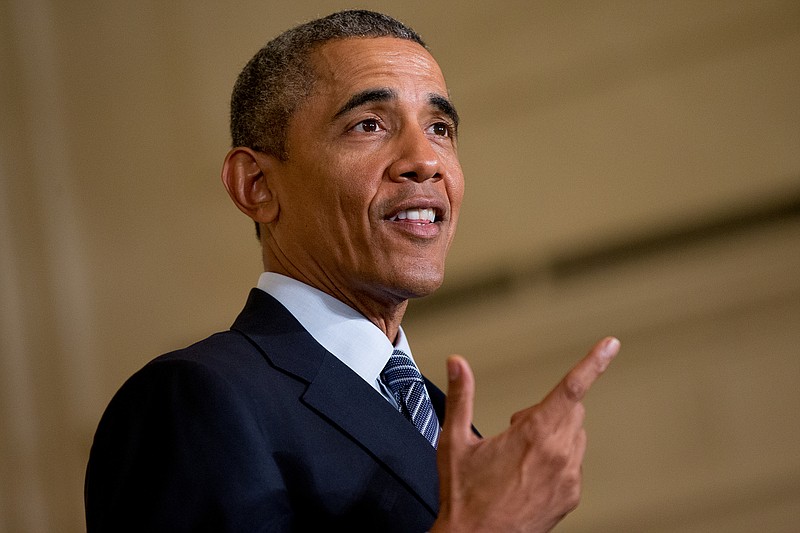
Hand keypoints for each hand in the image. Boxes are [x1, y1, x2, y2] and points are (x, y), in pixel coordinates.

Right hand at [431, 337, 619, 532]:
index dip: (594, 362)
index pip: (572, 387)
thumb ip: (461, 396)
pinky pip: (574, 463)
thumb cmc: (465, 498)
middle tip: (515, 429)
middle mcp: (559, 454)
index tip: (609, 346)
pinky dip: (557, 459)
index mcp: (534, 434)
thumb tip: (458, 365)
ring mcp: (568, 477)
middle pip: (571, 410)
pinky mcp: (571, 496)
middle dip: (546, 409)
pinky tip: (529, 473)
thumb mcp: (454, 441)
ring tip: (520, 454)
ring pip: (574, 435)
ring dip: (554, 432)